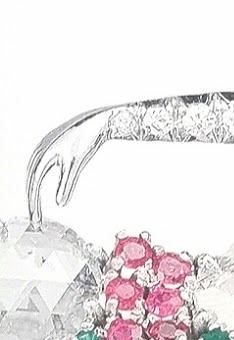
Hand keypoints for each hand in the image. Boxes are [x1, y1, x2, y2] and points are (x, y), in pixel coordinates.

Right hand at [26, 107, 111, 223]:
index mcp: (43, 154)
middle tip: (35, 218)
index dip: (33, 202)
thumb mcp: (76, 165)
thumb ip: (66, 185)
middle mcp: (40, 150)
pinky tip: (40, 185)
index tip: (35, 218)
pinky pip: (38, 165)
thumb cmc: (86, 139)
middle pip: (30, 179)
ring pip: (33, 172)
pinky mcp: (50, 145)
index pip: (34, 183)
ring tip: (36, 206)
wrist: (96, 121)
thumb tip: (60, 203)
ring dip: (32, 189)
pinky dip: (37, 179)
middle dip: (31, 199)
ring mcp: (44, 146)